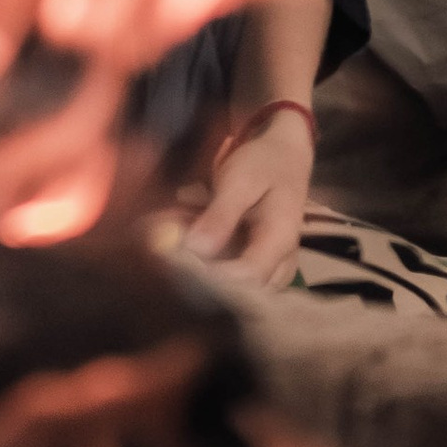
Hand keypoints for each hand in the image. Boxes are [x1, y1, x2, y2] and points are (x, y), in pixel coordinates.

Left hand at [185, 105, 315, 284]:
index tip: (174, 260)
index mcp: (280, 240)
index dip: (209, 277)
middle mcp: (280, 264)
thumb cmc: (263, 164)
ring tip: (167, 235)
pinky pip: (228, 276)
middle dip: (196, 272)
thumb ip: (221, 215)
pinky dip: (202, 260)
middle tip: (163, 244)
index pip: (246, 277)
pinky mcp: (257, 269)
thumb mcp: (240, 180)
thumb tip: (195, 250)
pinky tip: (180, 235)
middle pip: (237, 290)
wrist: (283, 156)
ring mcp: (271, 270)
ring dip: (196, 266)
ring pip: (230, 286)